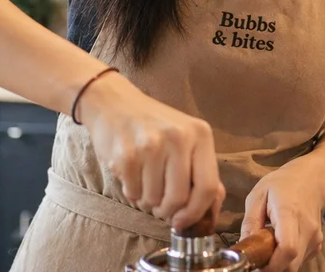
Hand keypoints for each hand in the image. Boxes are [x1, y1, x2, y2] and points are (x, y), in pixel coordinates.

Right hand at [80, 76, 224, 228]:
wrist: (114, 103)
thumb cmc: (154, 126)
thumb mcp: (187, 138)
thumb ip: (202, 172)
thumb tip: (210, 212)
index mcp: (200, 134)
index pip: (208, 187)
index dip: (196, 212)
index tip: (183, 221)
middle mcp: (178, 138)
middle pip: (179, 198)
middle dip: (168, 211)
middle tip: (160, 206)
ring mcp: (151, 145)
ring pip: (154, 199)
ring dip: (148, 201)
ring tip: (145, 183)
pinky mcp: (126, 155)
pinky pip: (132, 194)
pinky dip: (132, 193)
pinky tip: (132, 176)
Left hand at [241, 168, 324, 271]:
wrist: (311, 179)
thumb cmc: (282, 184)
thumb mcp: (258, 195)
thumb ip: (250, 222)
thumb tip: (243, 246)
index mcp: (289, 213)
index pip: (288, 248)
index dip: (271, 264)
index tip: (256, 263)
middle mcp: (307, 229)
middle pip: (291, 264)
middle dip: (271, 268)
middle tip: (257, 257)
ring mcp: (315, 238)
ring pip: (295, 266)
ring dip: (278, 264)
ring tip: (267, 247)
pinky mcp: (317, 244)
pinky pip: (300, 261)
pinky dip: (287, 260)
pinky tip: (279, 244)